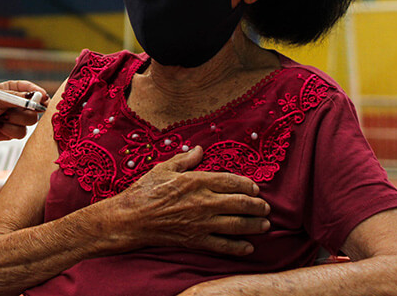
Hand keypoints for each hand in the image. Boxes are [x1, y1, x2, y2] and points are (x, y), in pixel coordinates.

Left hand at [0, 80, 46, 140]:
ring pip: (30, 121)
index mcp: (16, 90)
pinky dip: (10, 129)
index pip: (34, 90)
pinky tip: (0, 125)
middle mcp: (20, 104)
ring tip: (2, 117)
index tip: (42, 97)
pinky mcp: (14, 131)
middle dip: (24, 110)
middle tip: (10, 110)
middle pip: (36, 108)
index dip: (40, 94)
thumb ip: (17, 97)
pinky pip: (21, 132)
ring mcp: (18, 118)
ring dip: (15, 119)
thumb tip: (36, 96)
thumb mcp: (0, 97)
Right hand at [90, 146, 270, 255]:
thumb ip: (184, 160)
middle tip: (265, 207)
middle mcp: (203, 202)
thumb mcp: (163, 169)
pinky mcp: (196, 240)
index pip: (231, 181)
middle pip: (240, 203)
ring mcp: (201, 223)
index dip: (247, 185)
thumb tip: (199, 150)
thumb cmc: (145, 191)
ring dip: (255, 225)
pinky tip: (249, 246)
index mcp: (196, 181)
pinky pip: (224, 245)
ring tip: (265, 224)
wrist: (131, 219)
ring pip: (238, 225)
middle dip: (258, 206)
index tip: (255, 188)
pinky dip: (239, 247)